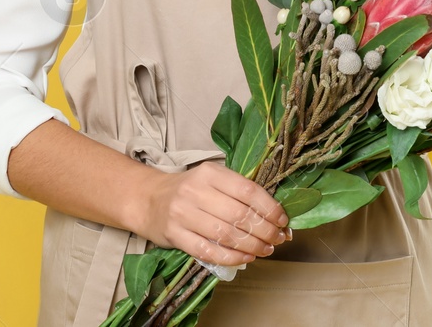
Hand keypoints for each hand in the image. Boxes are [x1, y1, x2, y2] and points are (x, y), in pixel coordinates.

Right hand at [135, 161, 291, 267]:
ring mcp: (183, 214)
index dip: (270, 207)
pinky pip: (209, 251)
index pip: (247, 190)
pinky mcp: (176, 236)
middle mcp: (196, 191)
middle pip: (239, 215)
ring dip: (252, 245)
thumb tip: (274, 214)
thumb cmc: (188, 190)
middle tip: (278, 239)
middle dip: (265, 230)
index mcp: (210, 173)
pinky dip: (231, 257)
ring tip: (266, 250)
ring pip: (226, 234)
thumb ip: (237, 192)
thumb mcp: (211, 180)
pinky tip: (246, 258)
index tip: (282, 220)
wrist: (148, 200)